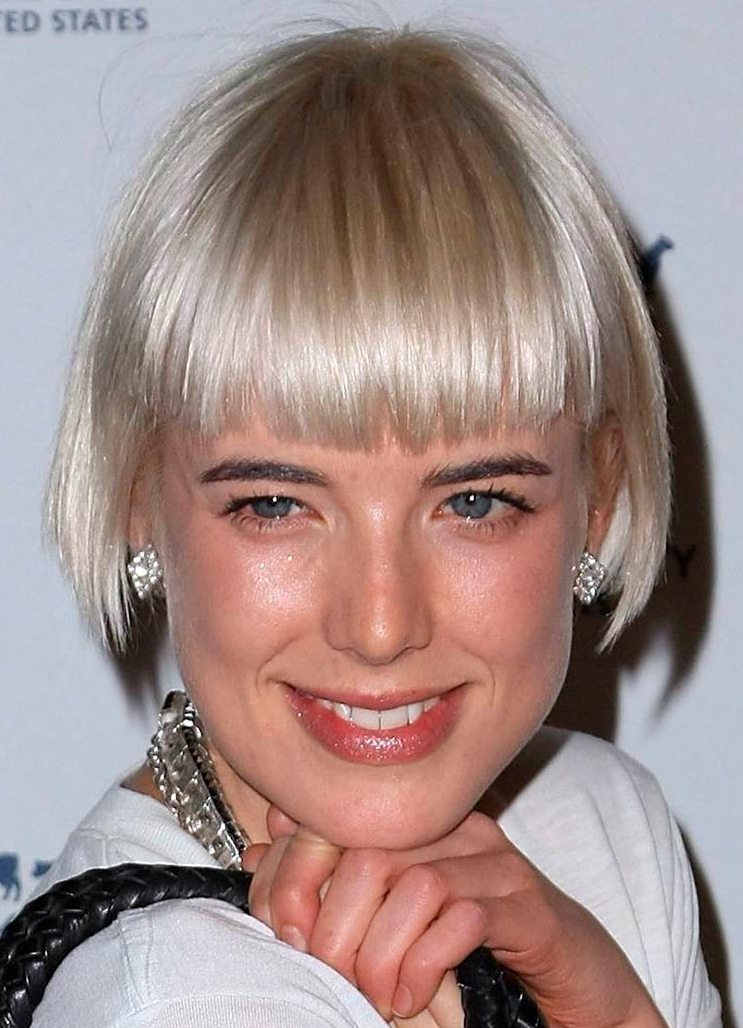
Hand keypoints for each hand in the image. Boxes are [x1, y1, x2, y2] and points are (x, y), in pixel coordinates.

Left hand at [244, 809, 665, 1027]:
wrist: (577, 976)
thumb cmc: (475, 943)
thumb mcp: (393, 915)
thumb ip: (331, 883)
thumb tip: (257, 857)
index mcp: (418, 821)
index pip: (339, 817)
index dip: (295, 868)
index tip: (281, 928)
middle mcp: (455, 829)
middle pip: (371, 848)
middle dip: (334, 920)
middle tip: (328, 974)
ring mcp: (495, 864)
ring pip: (414, 882)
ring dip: (380, 950)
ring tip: (373, 996)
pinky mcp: (527, 907)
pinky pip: (464, 917)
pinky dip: (425, 963)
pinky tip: (411, 998)